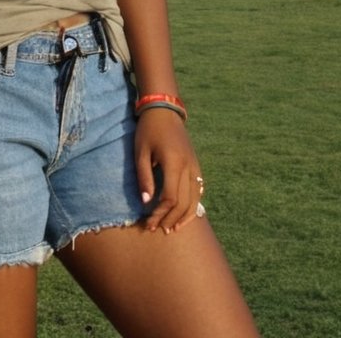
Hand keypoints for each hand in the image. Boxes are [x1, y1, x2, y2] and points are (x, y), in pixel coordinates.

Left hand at [133, 109, 205, 234]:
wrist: (165, 111)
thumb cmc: (148, 130)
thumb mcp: (140, 152)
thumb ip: (144, 177)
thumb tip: (146, 203)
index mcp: (174, 163)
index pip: (170, 197)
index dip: (159, 213)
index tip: (148, 222)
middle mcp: (189, 166)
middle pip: (184, 202)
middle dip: (170, 219)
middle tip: (156, 229)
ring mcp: (195, 166)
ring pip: (195, 199)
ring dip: (184, 216)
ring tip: (172, 229)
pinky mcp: (196, 164)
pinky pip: (199, 190)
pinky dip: (194, 205)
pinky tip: (185, 215)